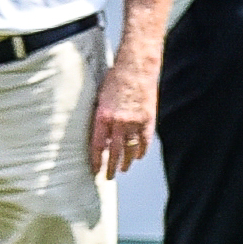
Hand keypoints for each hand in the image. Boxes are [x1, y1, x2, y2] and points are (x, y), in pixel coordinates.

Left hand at [89, 53, 155, 179]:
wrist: (136, 66)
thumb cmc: (114, 79)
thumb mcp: (100, 98)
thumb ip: (100, 118)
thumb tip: (99, 138)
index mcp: (103, 116)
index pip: (97, 145)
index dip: (96, 160)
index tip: (94, 170)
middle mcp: (119, 121)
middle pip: (114, 152)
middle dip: (110, 167)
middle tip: (108, 177)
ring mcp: (135, 121)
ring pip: (130, 149)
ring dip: (126, 161)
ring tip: (122, 169)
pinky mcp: (148, 118)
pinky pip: (144, 140)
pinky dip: (141, 150)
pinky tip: (137, 157)